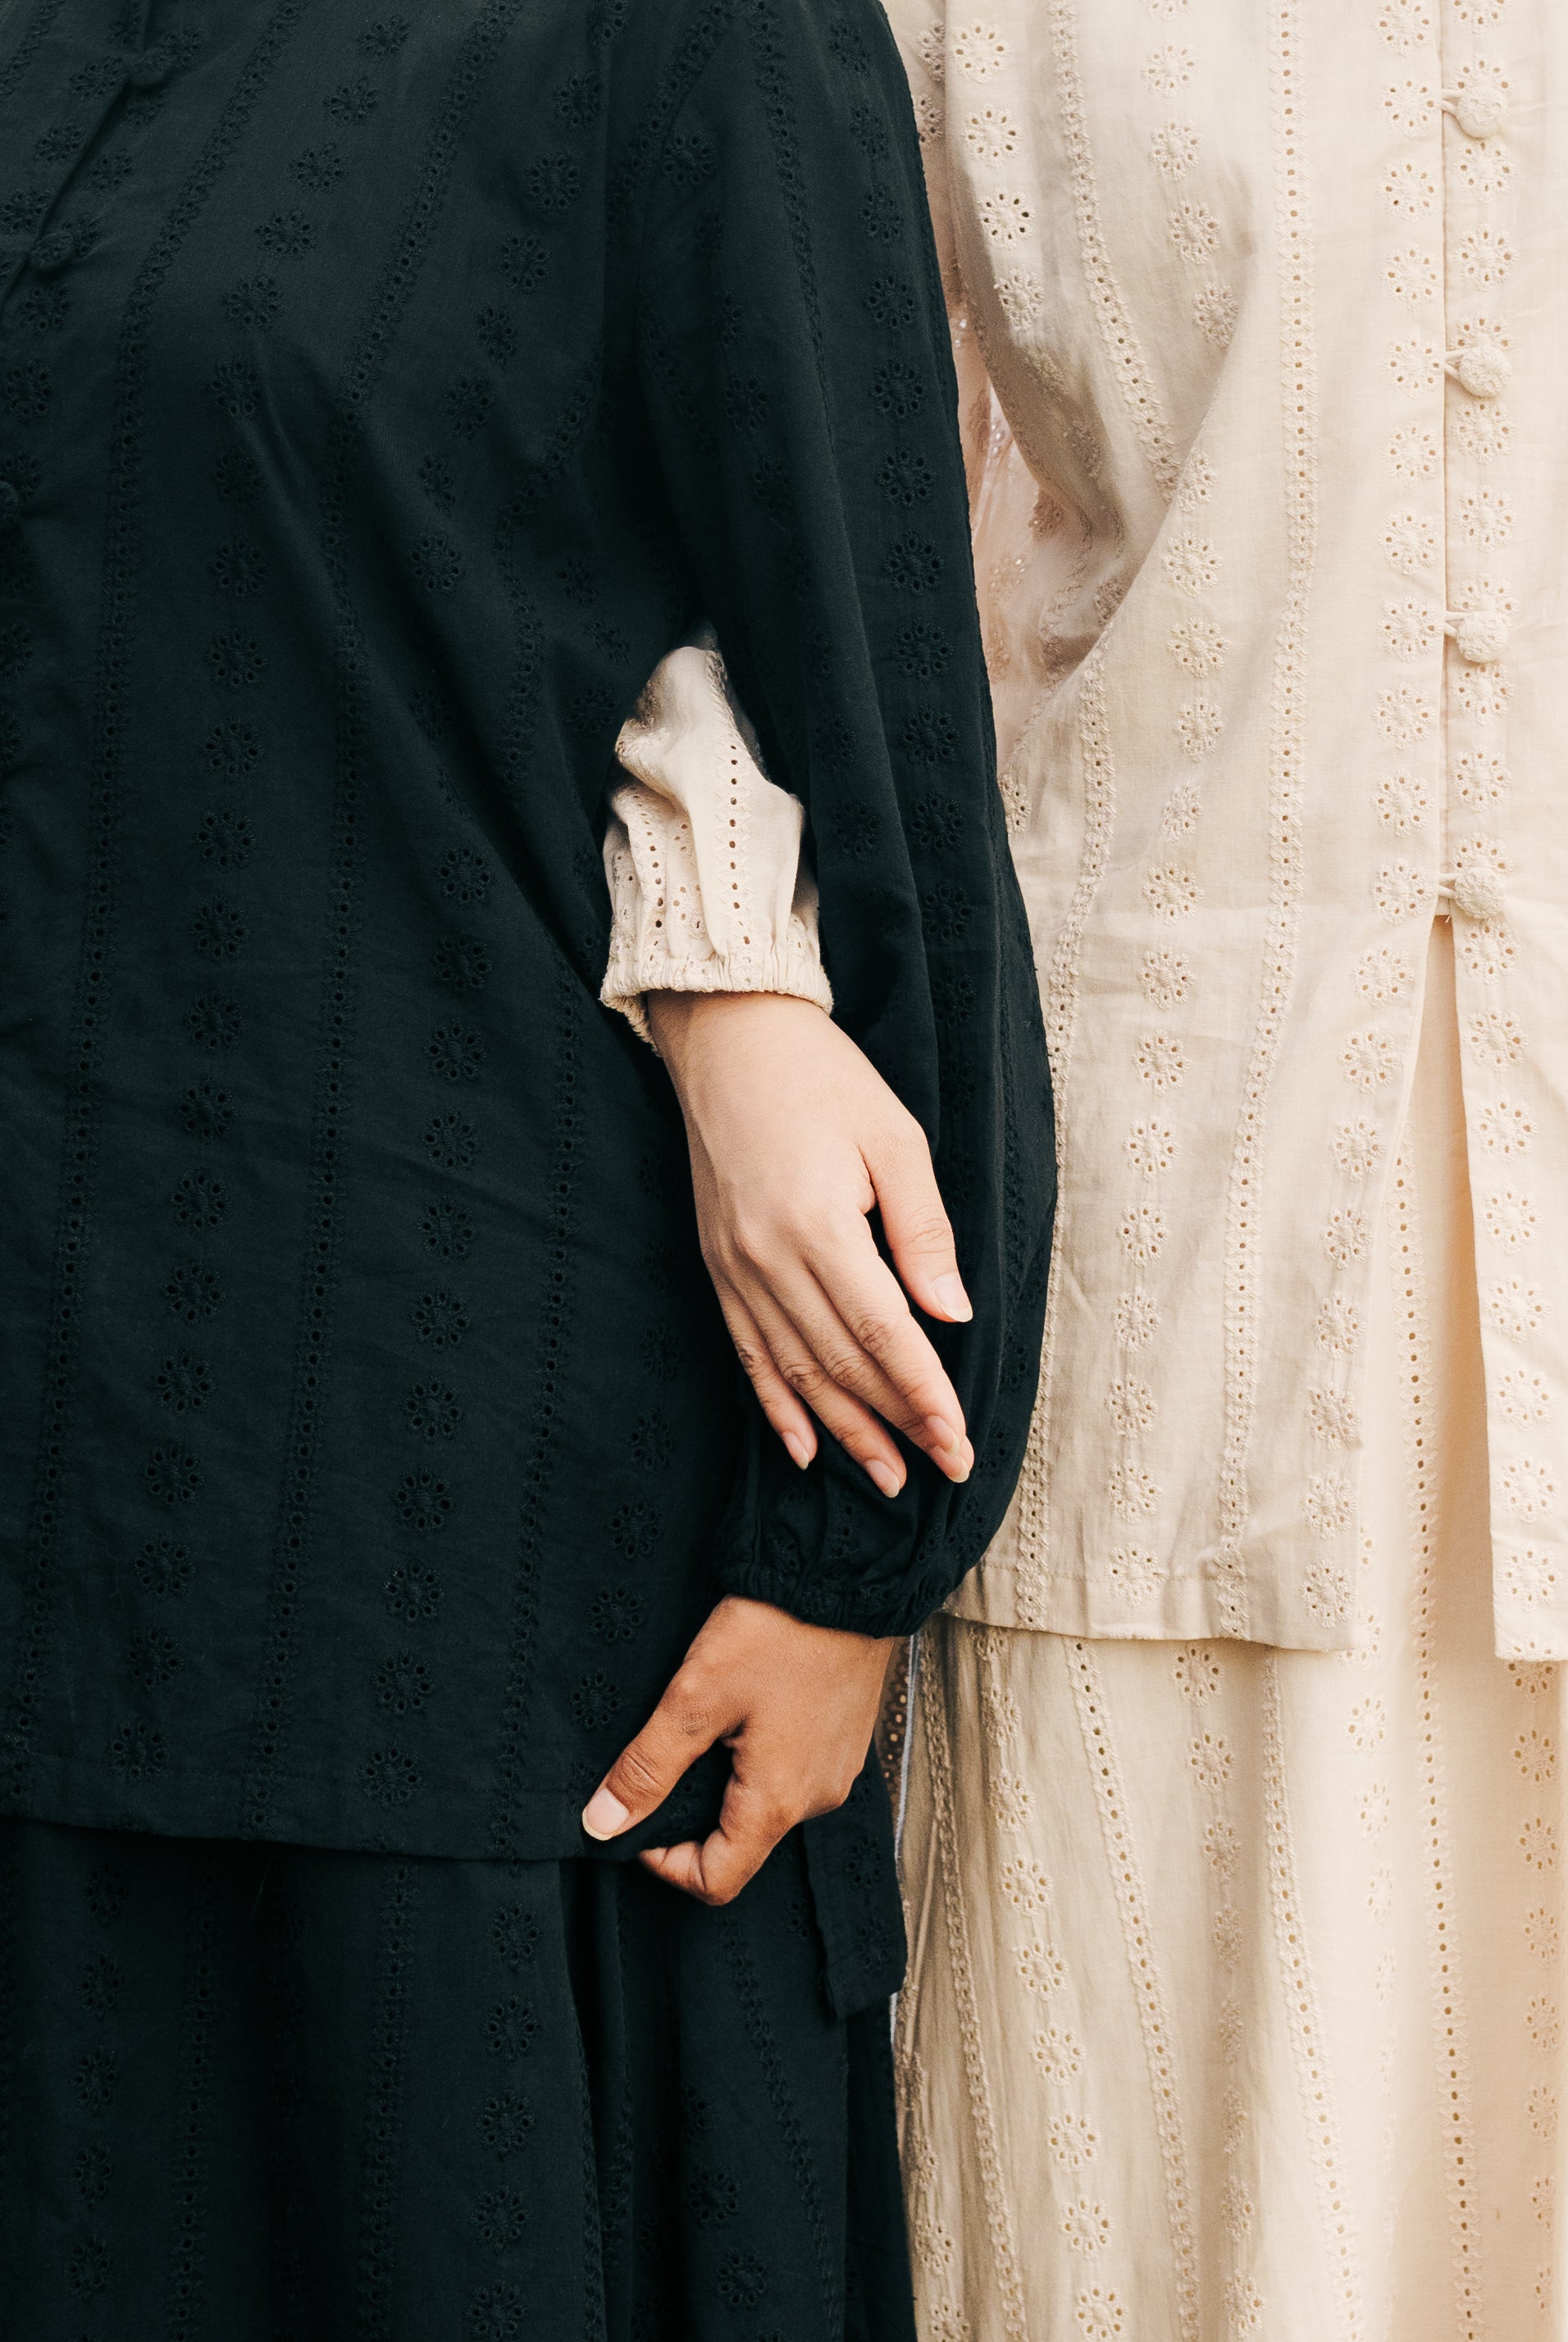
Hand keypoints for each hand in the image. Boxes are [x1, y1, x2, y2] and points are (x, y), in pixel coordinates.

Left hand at [582, 1595, 894, 1901]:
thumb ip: (647, 1767)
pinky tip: (747, 1706)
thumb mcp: (696, 1697)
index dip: (666, 1864)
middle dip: (693, 1815)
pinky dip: (760, 1755)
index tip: (639, 1819)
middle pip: (742, 1842)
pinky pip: (794, 1769)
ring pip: (767, 1802)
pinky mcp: (844, 1737)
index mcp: (779, 1801)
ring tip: (707, 1722)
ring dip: (727, 1780)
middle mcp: (817, 1797)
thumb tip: (603, 1823)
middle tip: (665, 1759)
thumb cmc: (777, 1631)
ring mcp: (837, 1768)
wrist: (846, 1574)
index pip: (718, 1881)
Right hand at [646, 990, 971, 1496]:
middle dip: (896, 1423)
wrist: (728, 1038)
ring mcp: (734, 1265)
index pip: (882, 1332)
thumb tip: (951, 1314)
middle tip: (941, 1468)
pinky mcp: (716, 1264)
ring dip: (845, 1430)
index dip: (923, 1394)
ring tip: (888, 1476)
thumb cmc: (823, 1078)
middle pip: (839, 1362)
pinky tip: (804, 1448)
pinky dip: (776, 1405)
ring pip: (793, 1369)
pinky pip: (746, 1351)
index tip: (958, 1441)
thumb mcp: (895, 1138)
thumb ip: (923, 1231)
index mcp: (817, 1223)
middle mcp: (767, 1256)